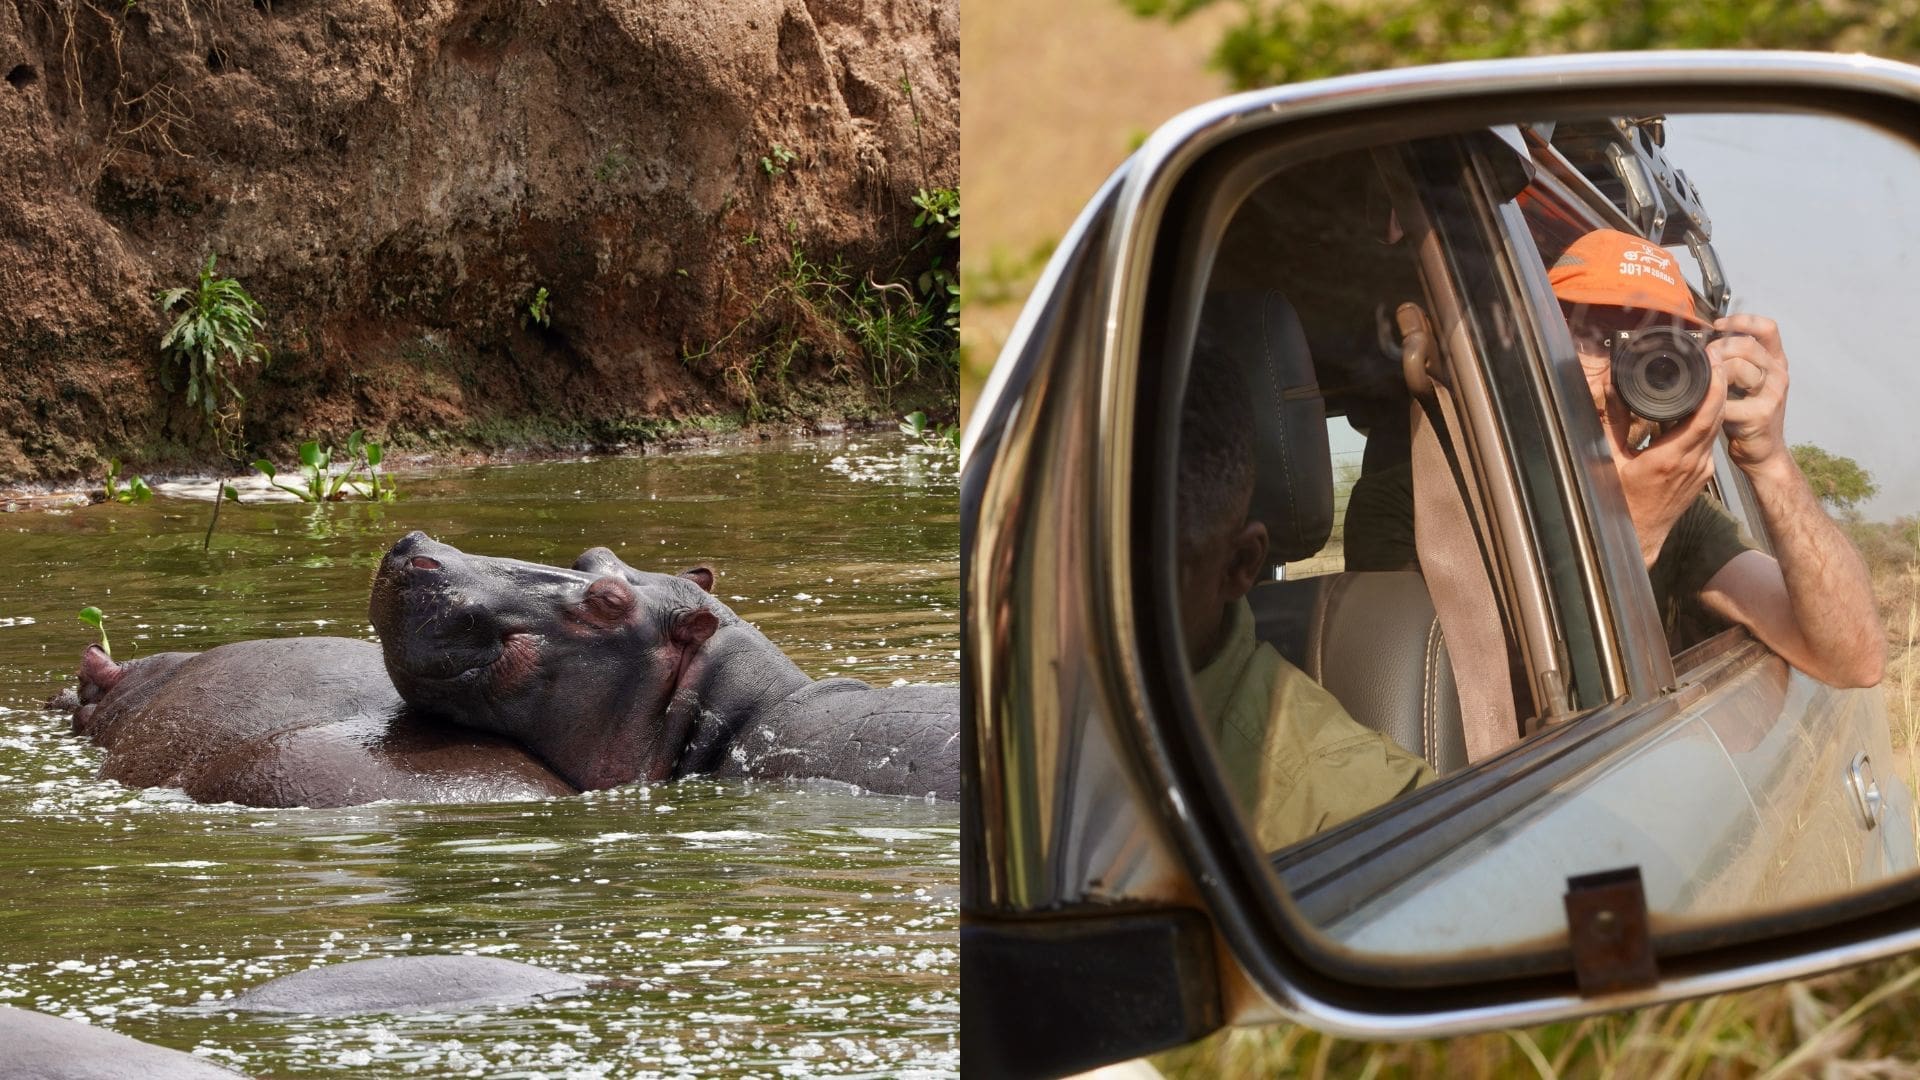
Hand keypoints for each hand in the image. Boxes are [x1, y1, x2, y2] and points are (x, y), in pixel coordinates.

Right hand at [1601, 359, 1728, 565]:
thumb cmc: (1619, 502)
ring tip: (1709, 374)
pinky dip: (1707, 419)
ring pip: (1714, 427)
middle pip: (1716, 416)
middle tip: (1714, 357)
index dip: (1714, 386)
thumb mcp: (1609, 460)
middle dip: (1719, 385)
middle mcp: (1693, 463)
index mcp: (1670, 458)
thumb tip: (1608, 387)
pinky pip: (1708, 439)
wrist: (1638, 536)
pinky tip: (1697, 406)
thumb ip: (1611, 422)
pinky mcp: (1702, 473)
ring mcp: (1701, 469)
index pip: (1704, 416)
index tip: (1713, 362)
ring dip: (1715, 401)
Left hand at [1710, 314, 1790, 472]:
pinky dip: (1711, 402)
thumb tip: (1707, 342)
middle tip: (1703, 360)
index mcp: (1775, 362)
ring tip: (1706, 385)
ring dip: (1714, 374)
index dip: (1742, 321)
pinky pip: (1726, 401)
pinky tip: (1706, 407)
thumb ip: (1735, 361)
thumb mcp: (1747, 383)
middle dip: (1718, 349)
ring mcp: (1772, 394)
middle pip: (1746, 345)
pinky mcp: (1760, 415)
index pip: (1767, 328)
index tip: (1718, 325)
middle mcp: (1778, 374)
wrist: (1763, 453)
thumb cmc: (1749, 416)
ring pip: (1738, 369)